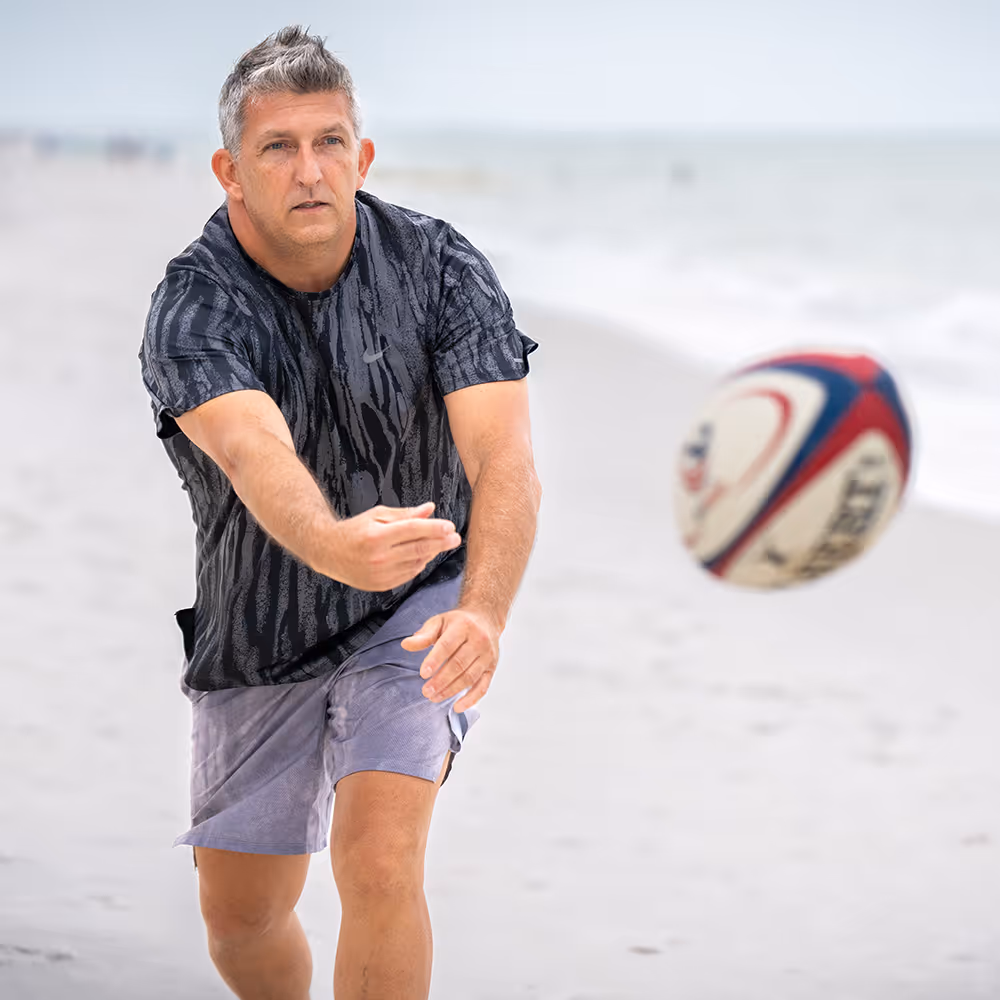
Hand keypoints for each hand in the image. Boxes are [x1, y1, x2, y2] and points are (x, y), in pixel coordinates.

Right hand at [324, 502, 461, 591]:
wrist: (328, 552)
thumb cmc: (355, 529)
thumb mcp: (378, 515)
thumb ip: (406, 514)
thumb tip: (431, 509)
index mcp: (376, 536)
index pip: (413, 531)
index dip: (434, 528)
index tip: (450, 526)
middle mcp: (378, 558)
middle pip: (418, 549)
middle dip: (440, 543)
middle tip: (455, 538)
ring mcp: (379, 574)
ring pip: (416, 564)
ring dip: (431, 554)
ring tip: (440, 544)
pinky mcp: (380, 586)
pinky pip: (408, 575)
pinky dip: (418, 565)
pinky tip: (424, 556)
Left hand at [401, 606, 500, 712]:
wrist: (485, 619)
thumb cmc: (459, 622)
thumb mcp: (440, 622)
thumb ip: (424, 635)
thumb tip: (406, 645)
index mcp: (463, 626)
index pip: (448, 646)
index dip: (435, 660)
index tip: (423, 673)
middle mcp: (479, 640)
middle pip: (459, 664)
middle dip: (441, 680)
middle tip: (426, 691)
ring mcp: (487, 656)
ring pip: (469, 677)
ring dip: (451, 690)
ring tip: (435, 697)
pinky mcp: (492, 668)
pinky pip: (483, 686)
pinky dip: (471, 699)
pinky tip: (457, 707)